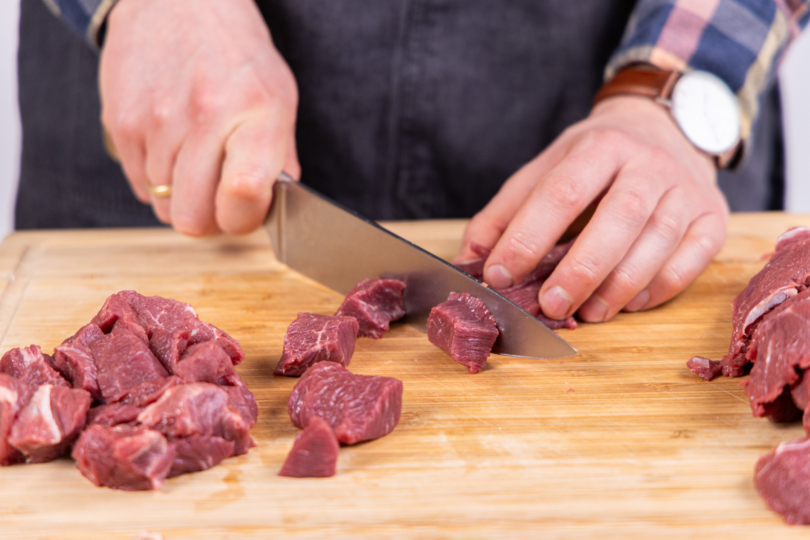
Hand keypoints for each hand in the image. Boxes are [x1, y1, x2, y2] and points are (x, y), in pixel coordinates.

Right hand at [100, 0, 298, 235]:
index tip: (245, 209)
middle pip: (194, 219)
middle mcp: (205, 117)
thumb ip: (280, 158)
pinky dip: (156, 178)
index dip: (244, 219)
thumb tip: (274, 207)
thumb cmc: (236, 53)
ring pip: (164, 207)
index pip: (243, 195)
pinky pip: (139, 184)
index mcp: (257, 113)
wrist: (178, 0)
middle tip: (218, 195)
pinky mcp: (122, 122)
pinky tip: (171, 146)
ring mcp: (158, 121)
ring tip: (195, 157)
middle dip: (210, 218)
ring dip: (182, 196)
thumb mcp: (278, 97)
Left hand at [456, 96, 728, 321]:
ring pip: (657, 243)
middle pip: (618, 219)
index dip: (529, 237)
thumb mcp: (545, 169)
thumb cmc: (594, 162)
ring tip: (587, 312)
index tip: (501, 274)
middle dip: (580, 270)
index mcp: (599, 145)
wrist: (663, 130)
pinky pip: (691, 260)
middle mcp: (648, 163)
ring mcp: (687, 190)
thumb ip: (506, 213)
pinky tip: (629, 304)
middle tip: (549, 305)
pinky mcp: (713, 217)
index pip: (562, 192)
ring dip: (619, 287)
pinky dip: (659, 288)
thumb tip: (470, 259)